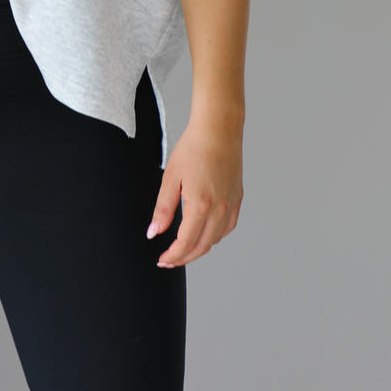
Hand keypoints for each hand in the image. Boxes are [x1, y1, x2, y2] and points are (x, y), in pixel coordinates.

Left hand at [147, 114, 243, 266]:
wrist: (218, 130)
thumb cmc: (193, 148)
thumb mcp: (170, 178)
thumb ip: (162, 210)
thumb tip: (154, 233)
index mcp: (201, 205)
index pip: (185, 243)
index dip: (173, 256)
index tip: (162, 259)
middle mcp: (220, 209)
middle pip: (202, 246)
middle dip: (184, 257)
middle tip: (169, 260)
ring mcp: (231, 205)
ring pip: (216, 240)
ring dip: (199, 249)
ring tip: (183, 249)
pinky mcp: (237, 199)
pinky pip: (227, 227)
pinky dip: (214, 236)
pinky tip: (203, 234)